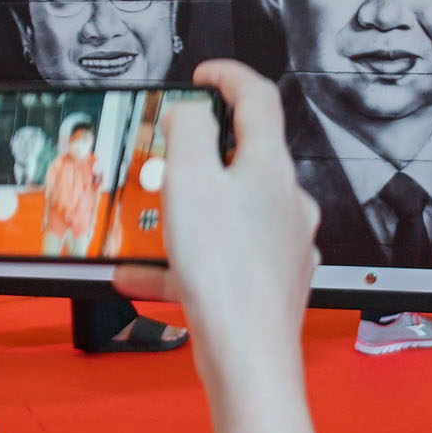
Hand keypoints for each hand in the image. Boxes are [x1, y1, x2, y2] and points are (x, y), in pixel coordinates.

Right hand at [114, 62, 318, 390]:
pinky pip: (222, 257)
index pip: (258, 98)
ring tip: (146, 228)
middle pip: (242, 158)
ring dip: (185, 214)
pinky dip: (185, 260)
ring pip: (228, 212)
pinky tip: (145, 275)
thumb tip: (189, 109)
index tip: (204, 75)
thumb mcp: (190, 184)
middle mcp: (286, 201)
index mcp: (270, 167)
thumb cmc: (228, 278)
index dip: (228, 76)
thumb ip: (188, 133)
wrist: (249, 357)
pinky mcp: (270, 281)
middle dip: (196, 157)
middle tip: (162, 160)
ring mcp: (282, 243)